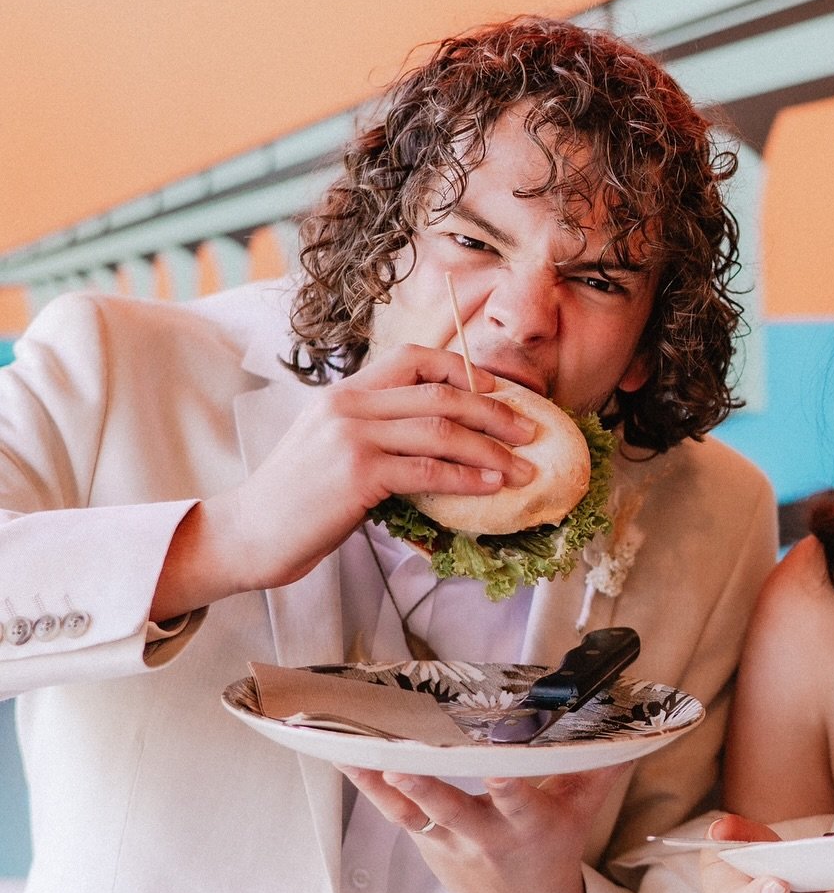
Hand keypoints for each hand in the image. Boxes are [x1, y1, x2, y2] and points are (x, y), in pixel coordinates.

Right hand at [154, 344, 536, 613]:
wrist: (246, 534)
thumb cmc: (294, 499)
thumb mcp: (330, 446)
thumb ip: (374, 431)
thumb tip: (438, 440)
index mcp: (345, 392)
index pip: (413, 358)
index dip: (463, 368)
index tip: (498, 388)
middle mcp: (349, 405)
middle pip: (439, 392)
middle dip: (493, 409)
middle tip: (529, 430)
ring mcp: (352, 437)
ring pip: (441, 429)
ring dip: (491, 448)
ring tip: (523, 466)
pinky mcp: (357, 475)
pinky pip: (428, 470)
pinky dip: (467, 477)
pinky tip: (491, 486)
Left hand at [343, 766, 620, 892]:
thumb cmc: (553, 849)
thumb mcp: (581, 811)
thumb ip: (599, 767)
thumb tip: (634, 724)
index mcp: (526, 826)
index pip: (516, 801)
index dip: (505, 784)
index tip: (496, 760)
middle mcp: (483, 836)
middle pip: (451, 811)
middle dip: (427, 788)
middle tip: (402, 762)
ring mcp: (448, 843)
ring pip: (412, 813)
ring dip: (383, 784)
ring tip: (355, 752)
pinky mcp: (425, 844)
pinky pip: (393, 813)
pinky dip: (369, 786)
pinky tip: (345, 757)